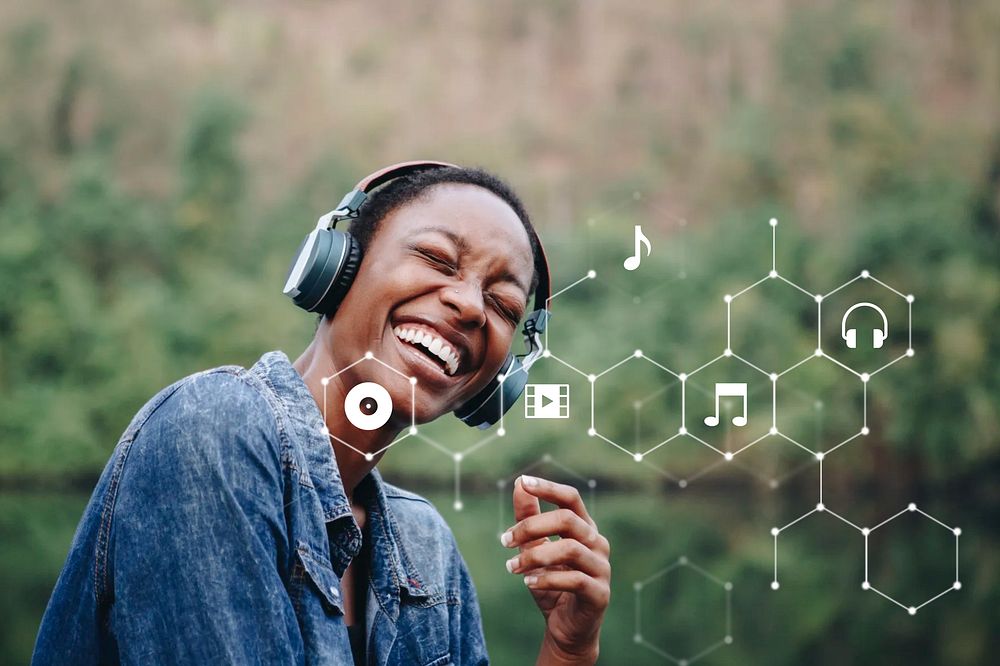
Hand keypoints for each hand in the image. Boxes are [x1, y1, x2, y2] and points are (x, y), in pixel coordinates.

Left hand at [500, 475, 610, 664]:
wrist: (565, 629)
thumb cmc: (551, 584)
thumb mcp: (534, 548)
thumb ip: (529, 517)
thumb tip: (519, 483)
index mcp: (584, 528)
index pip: (571, 498)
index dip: (549, 488)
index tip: (524, 482)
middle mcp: (597, 543)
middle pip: (567, 520)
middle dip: (531, 526)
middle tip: (504, 540)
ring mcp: (601, 568)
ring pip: (569, 549)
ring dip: (534, 556)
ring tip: (511, 567)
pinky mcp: (600, 593)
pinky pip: (575, 579)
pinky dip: (547, 579)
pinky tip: (527, 583)